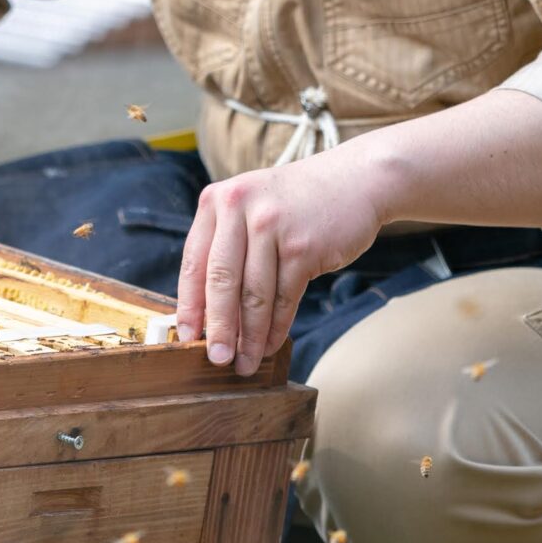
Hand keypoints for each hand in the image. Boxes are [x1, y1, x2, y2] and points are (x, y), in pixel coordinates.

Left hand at [176, 150, 387, 376]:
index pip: (195, 262)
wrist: (355, 180)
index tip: (186, 336)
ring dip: (250, 337)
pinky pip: (284, 298)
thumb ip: (226, 246)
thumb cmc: (296, 203)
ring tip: (246, 362)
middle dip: (218, 328)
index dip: (189, 304)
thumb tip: (208, 312)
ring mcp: (272, 226)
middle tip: (216, 360)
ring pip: (254, 295)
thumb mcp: (251, 207)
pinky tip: (271, 344)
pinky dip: (277, 328)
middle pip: (221, 281)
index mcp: (217, 200)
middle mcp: (239, 209)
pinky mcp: (303, 247)